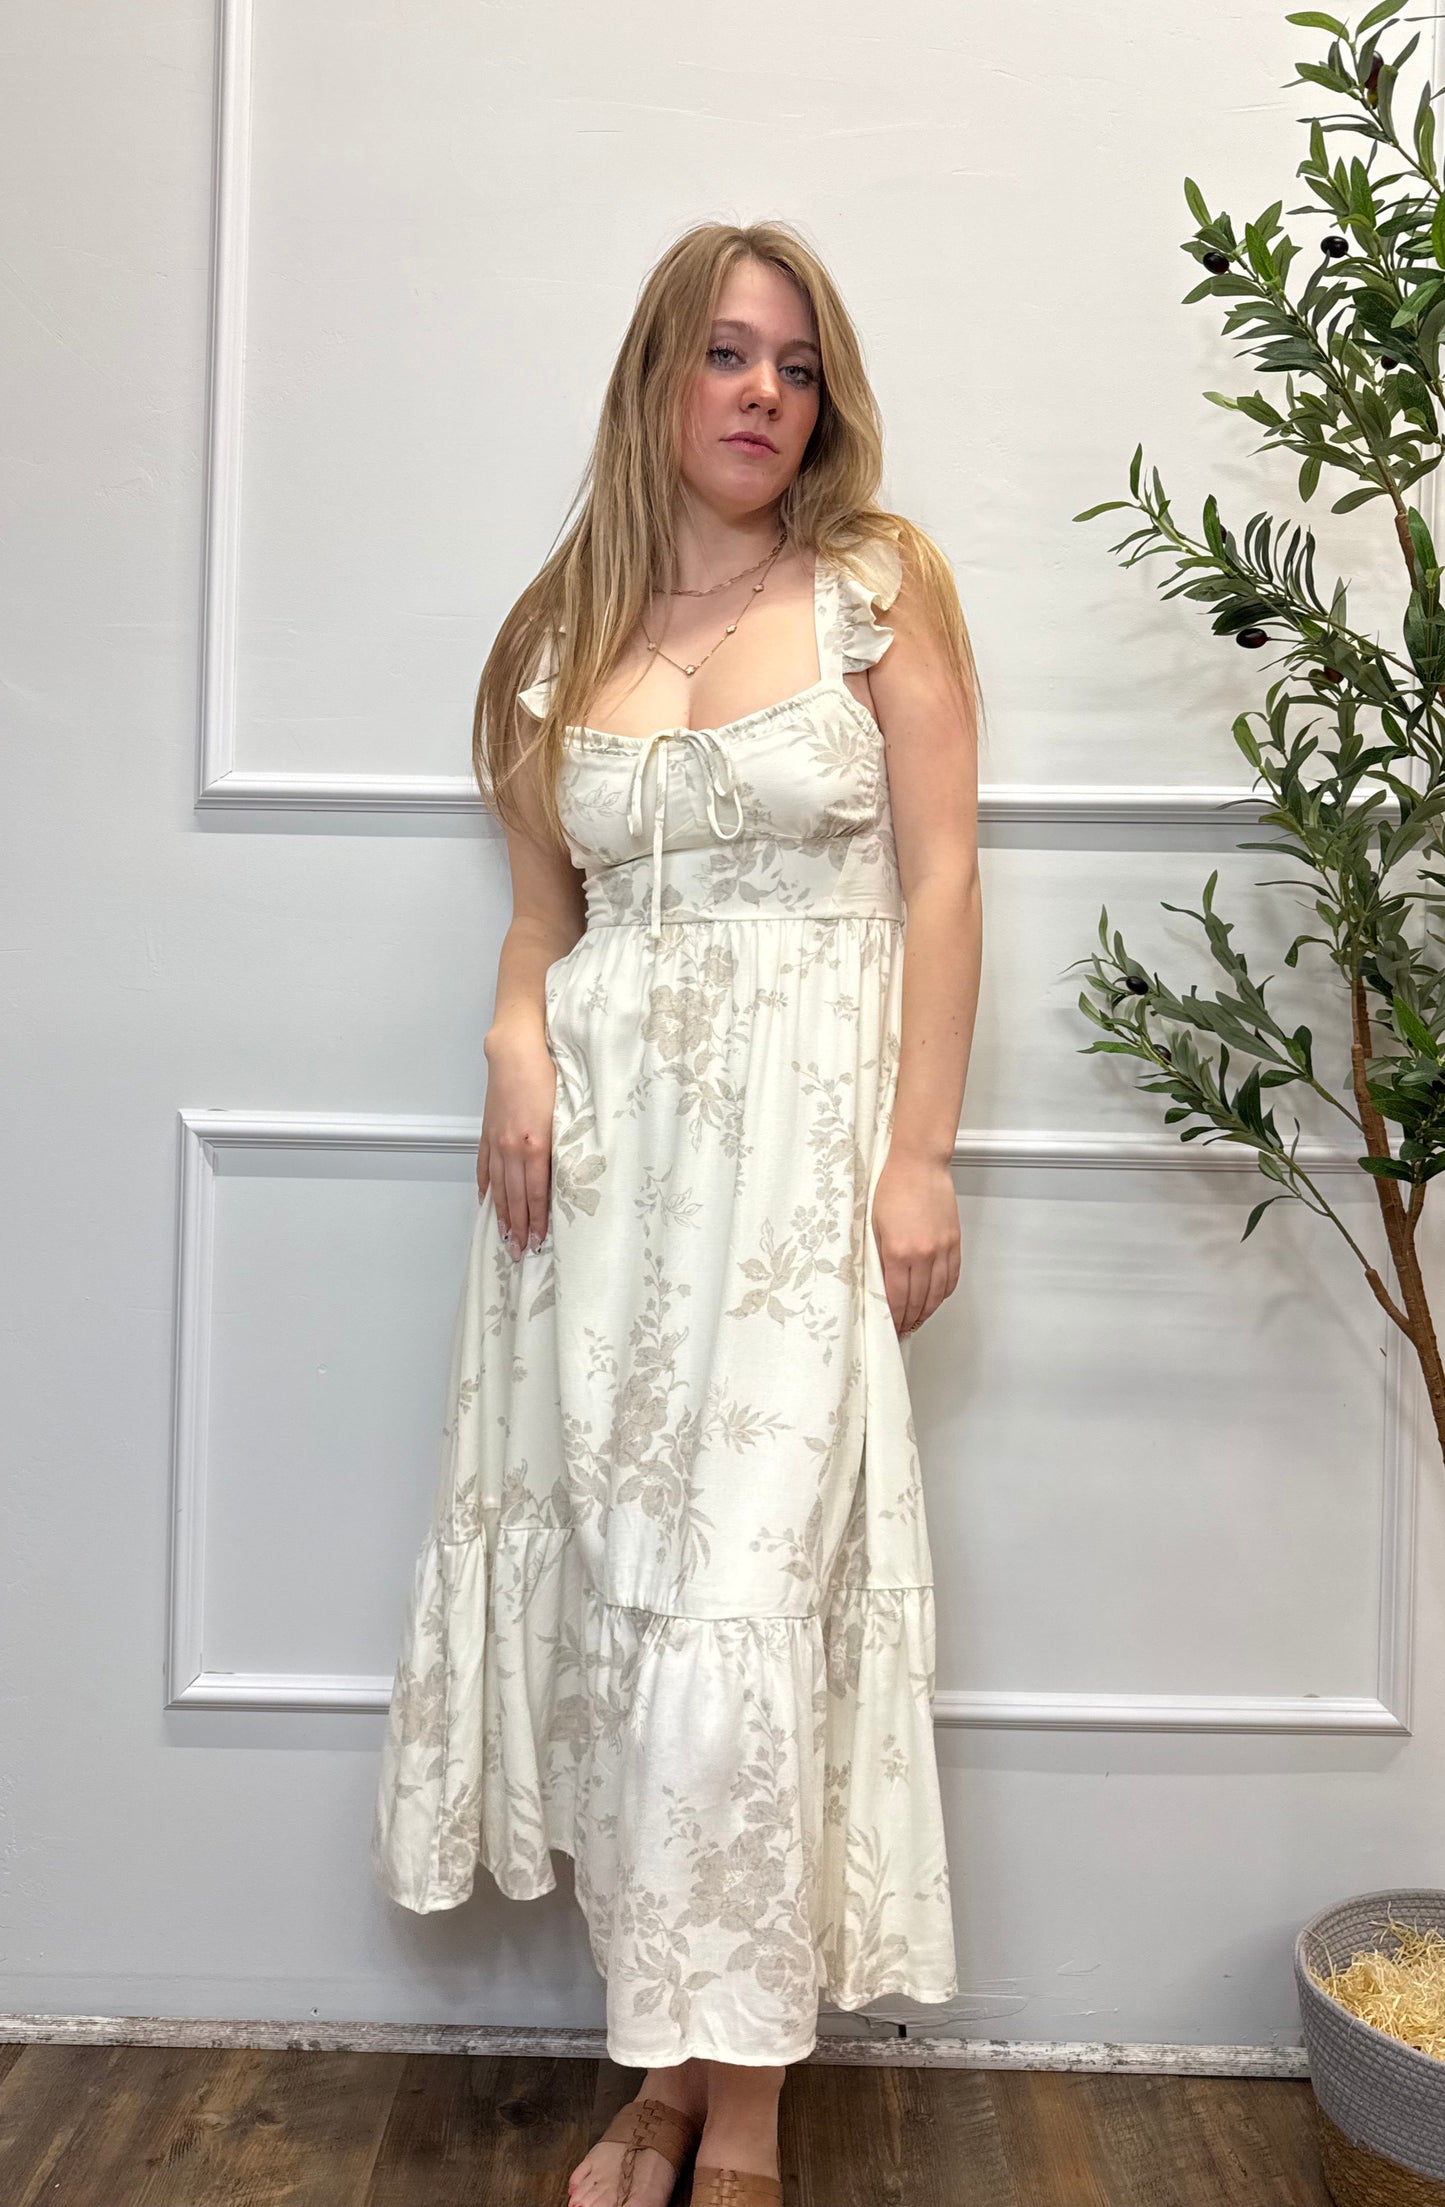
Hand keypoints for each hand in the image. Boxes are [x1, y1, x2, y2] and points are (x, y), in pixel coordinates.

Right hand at [478, 1028, 557, 1259]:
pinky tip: (486, 1203)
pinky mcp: (487, 1132)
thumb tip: (563, 1177)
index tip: (537, 1242)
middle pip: (514, 1197)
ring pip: (498, 1187)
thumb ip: (559, 1148)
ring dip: (501, 1214)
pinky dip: (485, 1187)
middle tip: (519, 1252)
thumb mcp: (563, 1114)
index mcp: (534, 1145)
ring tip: (504, 1236)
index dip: (536, 1220)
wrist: (516, 1051)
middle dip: (518, 1226)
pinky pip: (484, 1167)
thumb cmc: (547, 1076)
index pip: (536, 1194)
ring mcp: (496, 1141)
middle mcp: (511, 1148)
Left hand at [869, 1146, 958, 1335]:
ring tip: (918, 1319)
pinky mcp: (954, 1242)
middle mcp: (923, 1254)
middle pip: (918, 1300)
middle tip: (903, 1328)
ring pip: (937, 1293)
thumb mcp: (874, 1225)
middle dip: (909, 1318)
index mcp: (897, 1251)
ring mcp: (942, 1249)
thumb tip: (881, 1285)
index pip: (897, 1297)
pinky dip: (944, 1294)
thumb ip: (879, 1257)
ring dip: (927, 1310)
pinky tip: (936, 1299)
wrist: (919, 1165)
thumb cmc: (893, 1188)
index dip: (894, 1316)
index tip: (890, 1325)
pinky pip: (952, 1277)